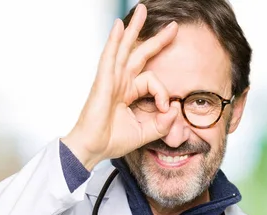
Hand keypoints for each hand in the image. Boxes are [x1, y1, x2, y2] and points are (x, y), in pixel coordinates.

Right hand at [62, 4, 178, 169]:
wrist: (93, 149)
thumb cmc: (112, 141)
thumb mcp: (146, 132)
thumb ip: (163, 123)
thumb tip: (174, 108)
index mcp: (129, 92)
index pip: (153, 81)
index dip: (163, 93)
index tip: (166, 109)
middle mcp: (121, 82)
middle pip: (140, 54)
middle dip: (156, 39)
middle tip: (173, 26)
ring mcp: (111, 80)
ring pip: (125, 48)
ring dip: (134, 29)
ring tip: (143, 11)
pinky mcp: (103, 82)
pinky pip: (110, 57)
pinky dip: (113, 41)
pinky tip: (118, 26)